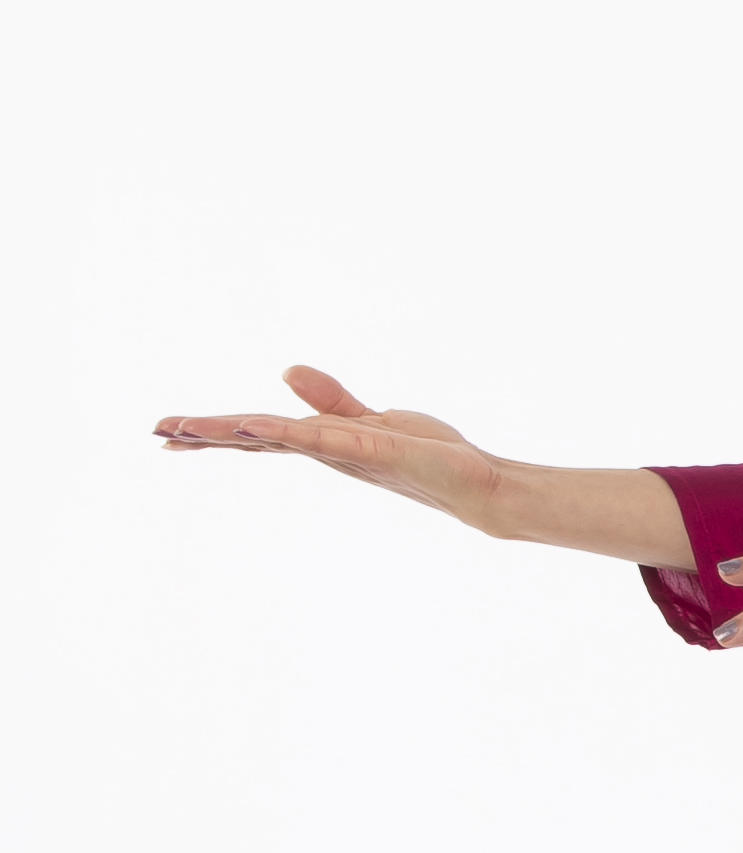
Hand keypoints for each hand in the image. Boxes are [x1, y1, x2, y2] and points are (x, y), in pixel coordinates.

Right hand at [152, 366, 514, 524]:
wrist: (475, 483)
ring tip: (189, 430)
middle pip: (255, 440)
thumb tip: (288, 370)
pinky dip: (290, 431)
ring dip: (234, 434)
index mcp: (320, 442)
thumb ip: (330, 400)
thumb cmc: (426, 456)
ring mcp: (345, 452)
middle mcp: (326, 451)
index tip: (169, 432)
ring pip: (279, 439)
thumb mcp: (370, 419)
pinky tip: (258, 426)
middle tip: (158, 434)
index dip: (214, 433)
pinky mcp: (372, 449)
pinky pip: (324, 438)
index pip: (257, 435)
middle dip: (208, 436)